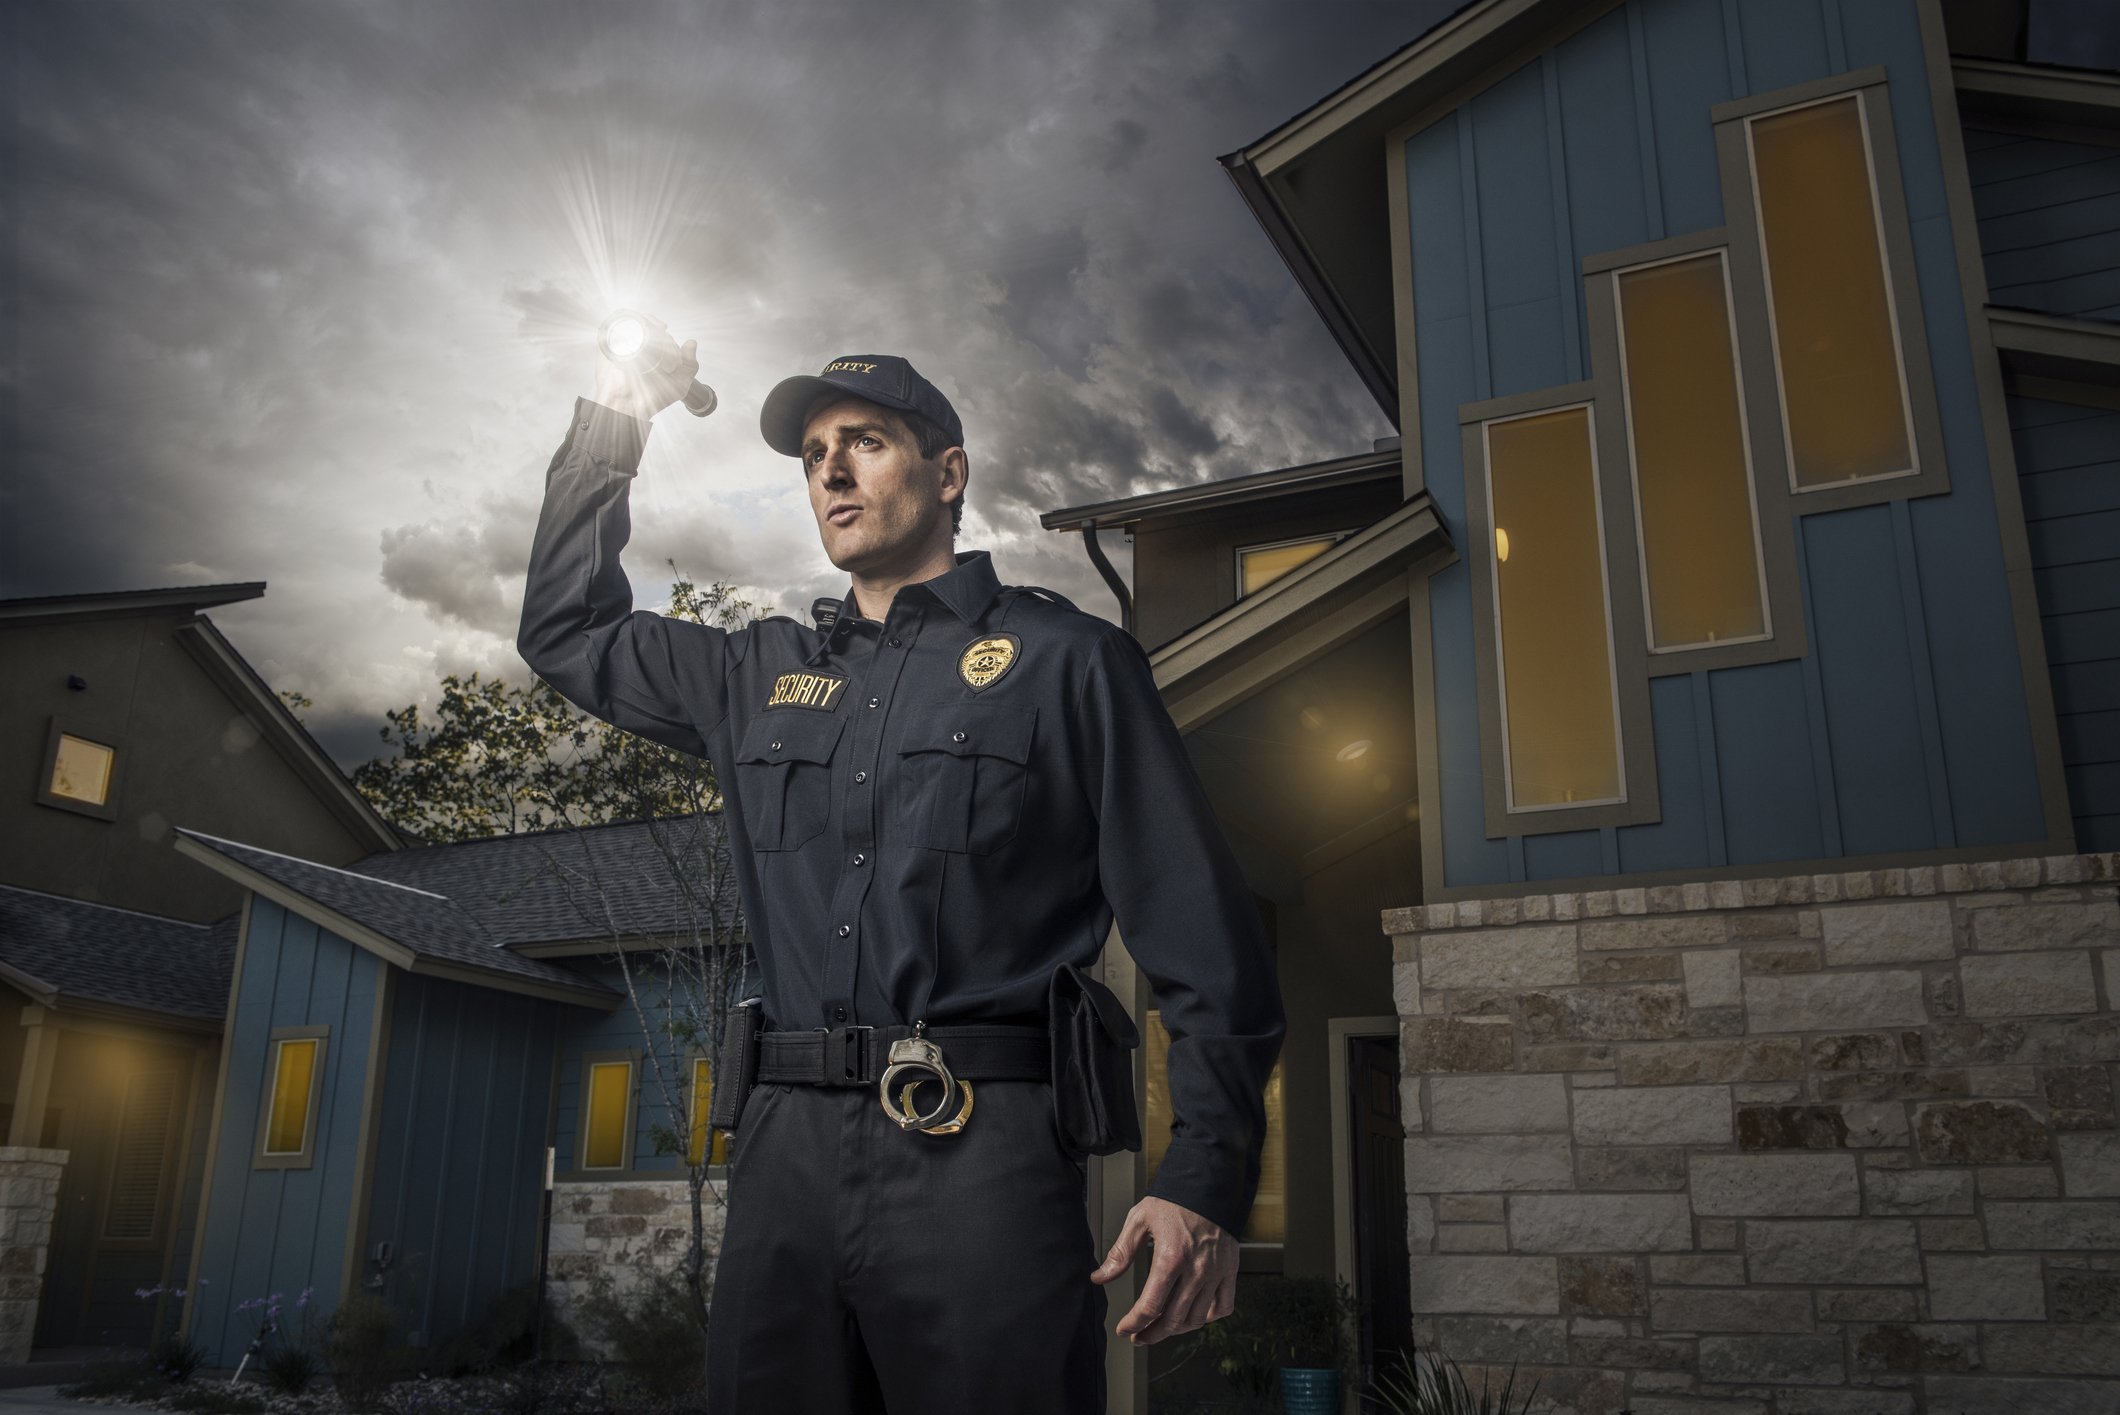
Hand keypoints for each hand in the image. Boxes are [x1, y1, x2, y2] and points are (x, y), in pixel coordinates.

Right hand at [591, 320, 696, 421]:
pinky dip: (628, 317)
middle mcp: (638, 349)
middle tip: (660, 333)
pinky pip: (617, 323)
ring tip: (651, 327)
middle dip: (654, 324)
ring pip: (633, 322)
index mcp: (653, 355)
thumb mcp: (681, 383)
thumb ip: (690, 364)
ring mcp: (623, 345)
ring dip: (643, 319)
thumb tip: (692, 342)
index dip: (662, 331)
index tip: (665, 332)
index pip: (658, 334)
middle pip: (645, 325)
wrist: (631, 406)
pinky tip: (637, 322)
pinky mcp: (609, 344)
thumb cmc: (654, 398)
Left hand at [1090, 1196, 1237, 1344]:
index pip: (1150, 1306)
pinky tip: (1192, 1315)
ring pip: (1197, 1319)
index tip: (1123, 1329)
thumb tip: (1099, 1278)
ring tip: (1160, 1329)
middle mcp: (1196, 1270)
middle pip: (1173, 1319)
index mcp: (1170, 1257)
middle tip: (1137, 1337)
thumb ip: (1120, 1252)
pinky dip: (1208, 1318)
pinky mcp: (1230, 1271)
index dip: (1133, 1323)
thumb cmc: (1173, 1201)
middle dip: (1151, 1334)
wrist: (1209, 1185)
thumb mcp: (1139, 1220)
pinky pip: (1223, 1307)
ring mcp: (1216, 1273)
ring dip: (1176, 1330)